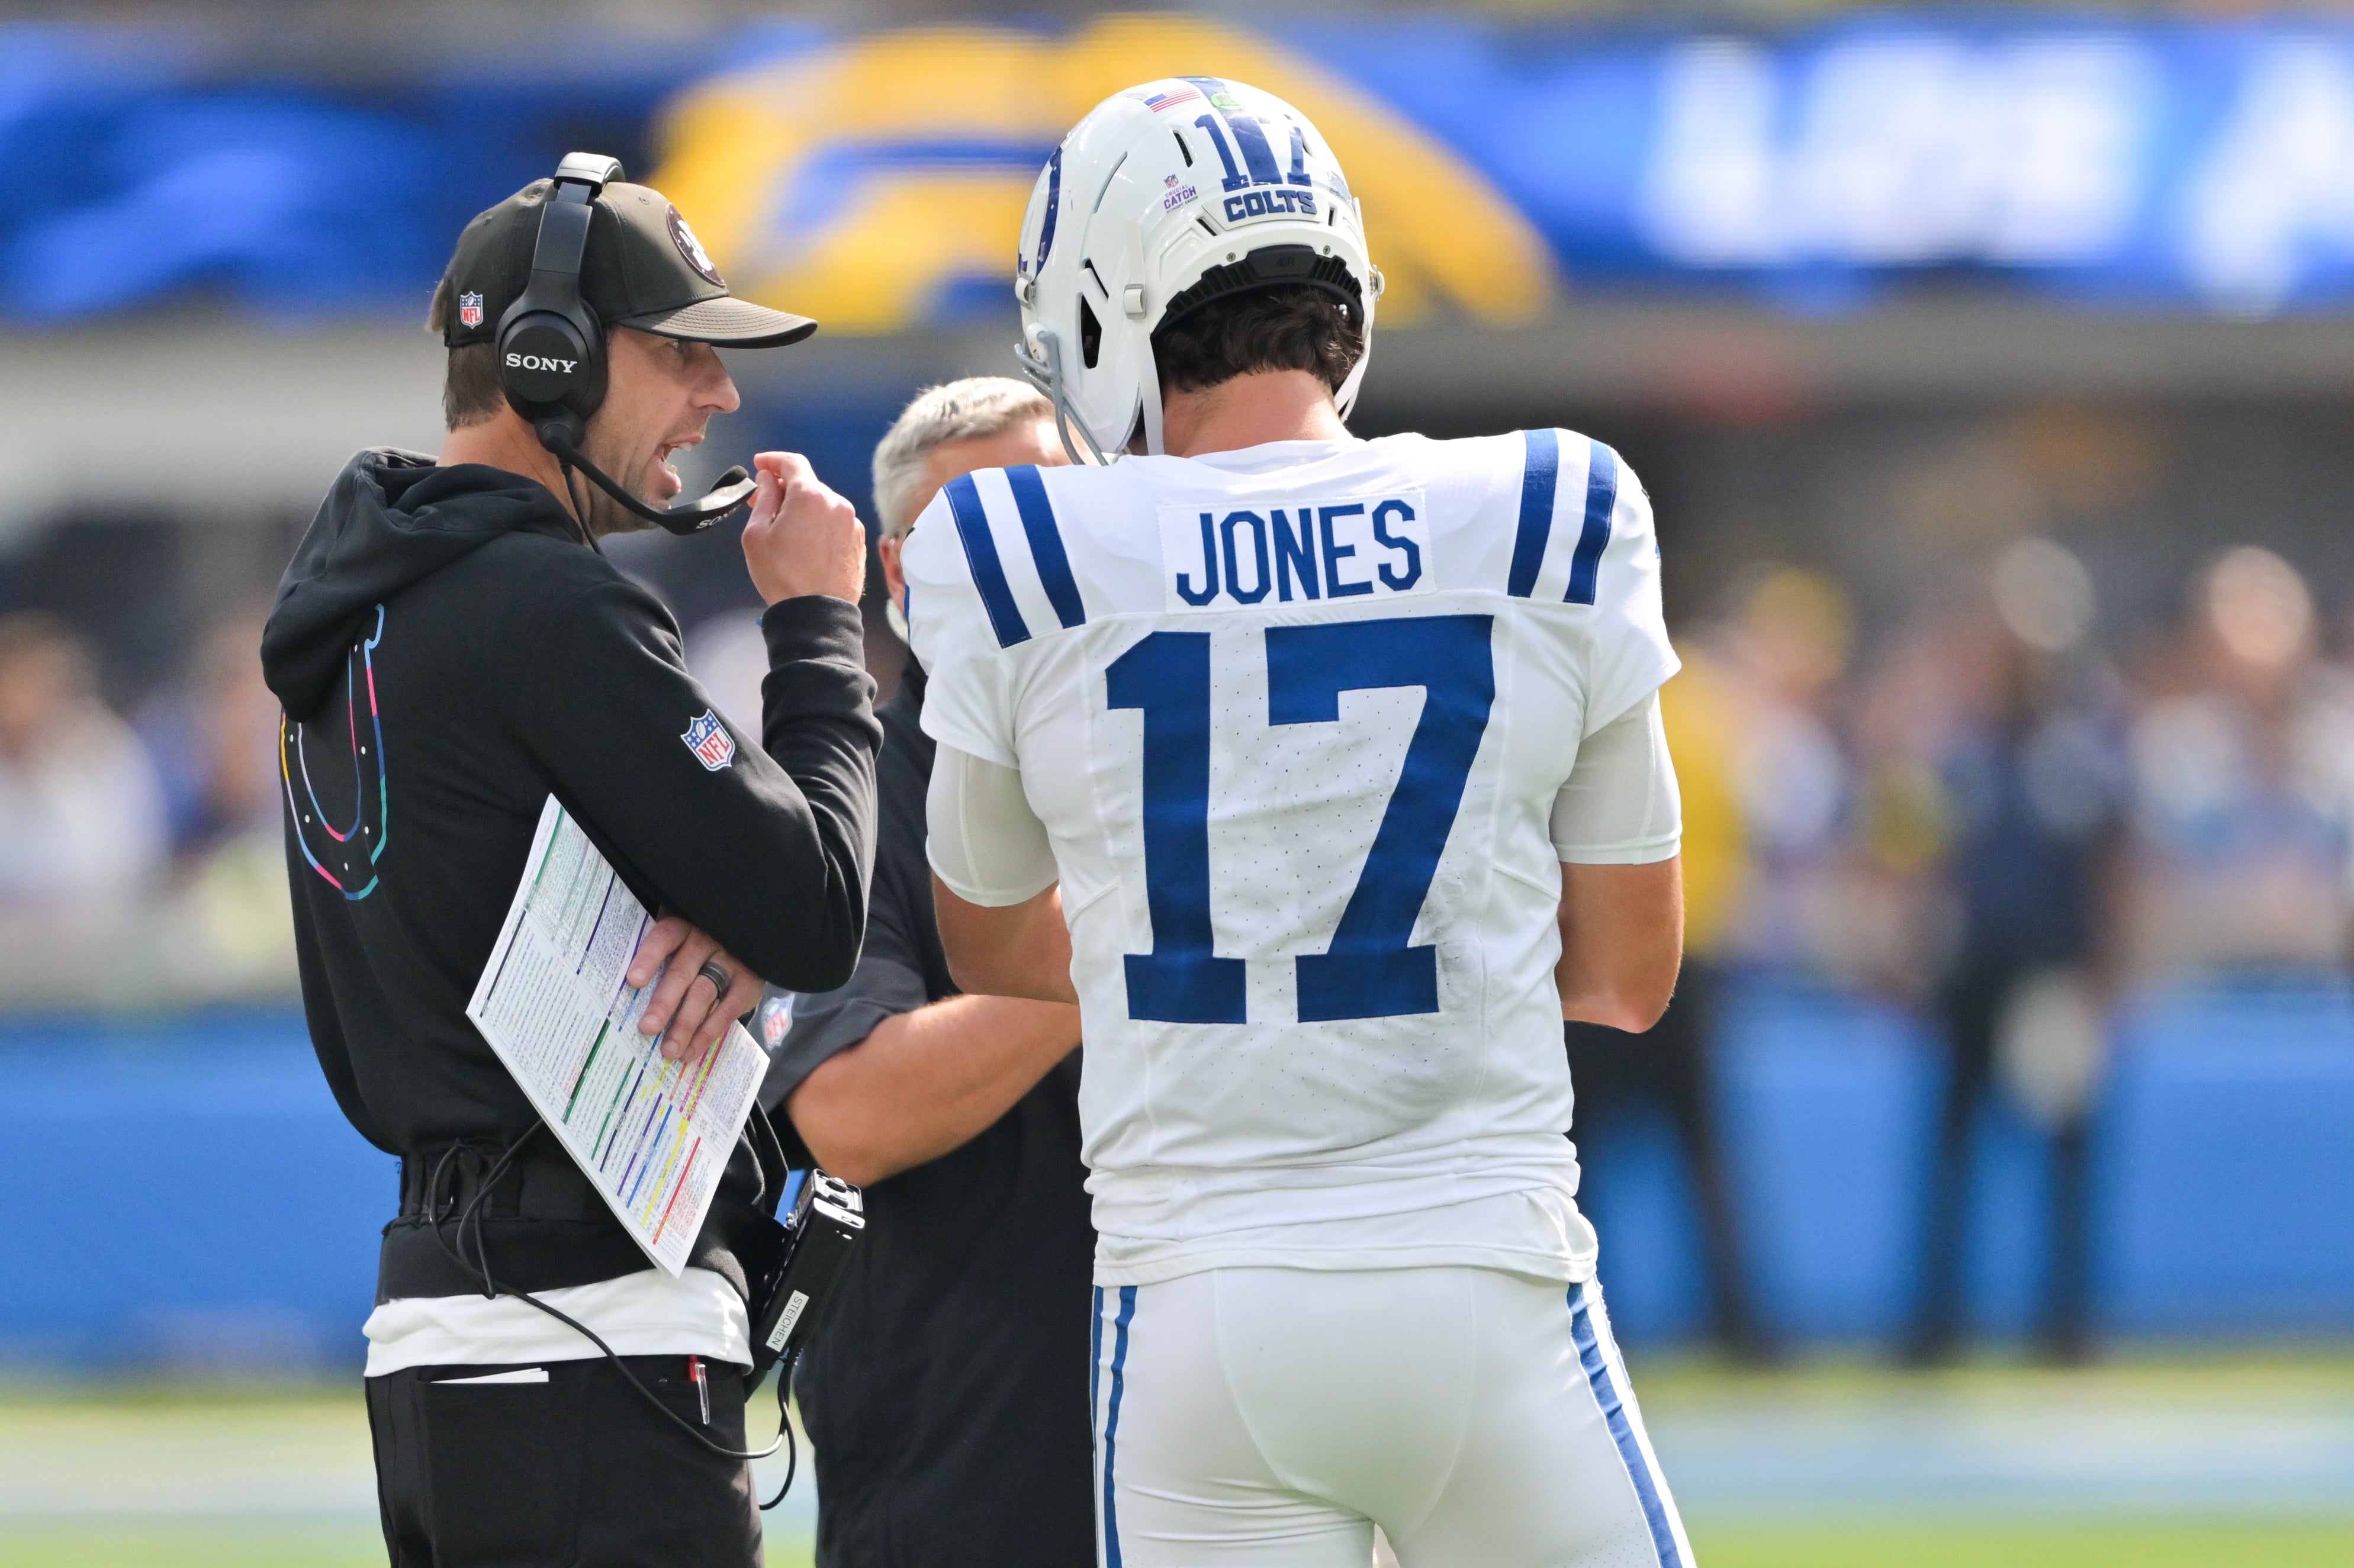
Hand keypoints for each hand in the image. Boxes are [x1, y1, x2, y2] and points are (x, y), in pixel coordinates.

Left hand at [627, 913, 766, 1064]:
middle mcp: (706, 943)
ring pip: (703, 994)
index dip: (649, 958)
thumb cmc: (697, 944)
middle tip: (647, 1028)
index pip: (664, 938)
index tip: (633, 980)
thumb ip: (657, 956)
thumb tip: (623, 987)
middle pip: (682, 973)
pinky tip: (690, 1051)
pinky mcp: (747, 984)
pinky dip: (707, 1033)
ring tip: (669, 1050)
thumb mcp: (679, 939)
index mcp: (684, 928)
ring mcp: (729, 963)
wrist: (748, 938)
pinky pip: (727, 1011)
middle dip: (664, 1002)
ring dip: (685, 1024)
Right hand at [740, 451, 866, 605]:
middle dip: (785, 489)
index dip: (773, 460)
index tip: (760, 465)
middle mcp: (837, 504)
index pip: (792, 463)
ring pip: (822, 504)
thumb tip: (768, 479)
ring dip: (803, 509)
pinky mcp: (858, 540)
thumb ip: (764, 498)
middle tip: (763, 502)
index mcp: (811, 497)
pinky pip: (834, 523)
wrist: (817, 614)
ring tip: (784, 530)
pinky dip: (819, 525)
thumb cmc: (782, 577)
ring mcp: (852, 522)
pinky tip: (805, 544)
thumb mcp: (757, 535)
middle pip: (807, 485)